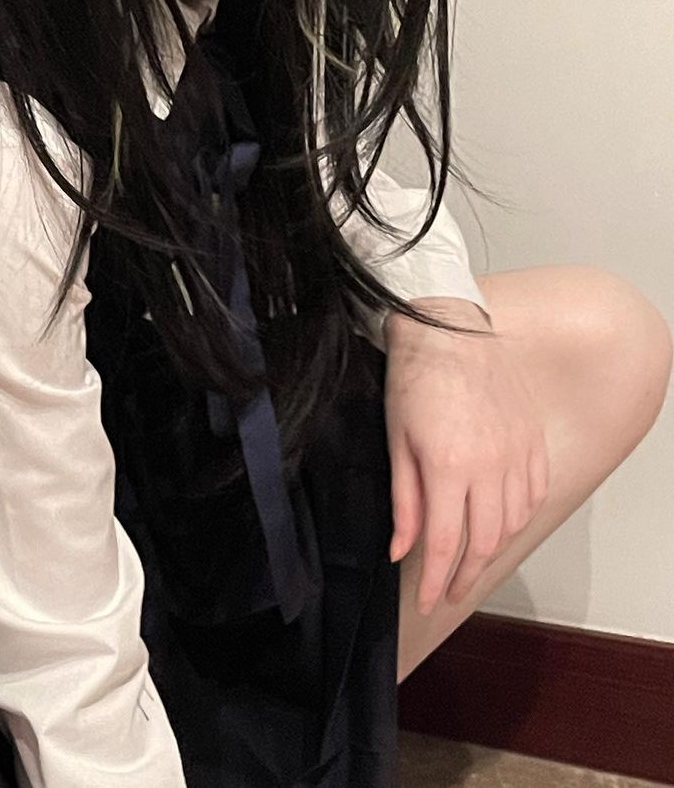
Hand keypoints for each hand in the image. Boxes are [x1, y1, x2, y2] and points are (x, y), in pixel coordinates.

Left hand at [382, 299, 549, 614]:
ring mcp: (516, 453)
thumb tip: (402, 550)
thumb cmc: (414, 378)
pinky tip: (504, 523)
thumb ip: (404, 501)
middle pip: (485, 542)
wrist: (447, 329)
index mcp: (449, 468)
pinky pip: (534, 493)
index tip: (430, 601)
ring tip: (473, 562)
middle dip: (466, 576)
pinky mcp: (531, 439)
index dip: (437, 581)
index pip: (447, 544)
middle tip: (451, 592)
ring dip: (493, 548)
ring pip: (512, 522)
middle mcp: (490, 466)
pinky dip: (520, 516)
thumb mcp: (396, 441)